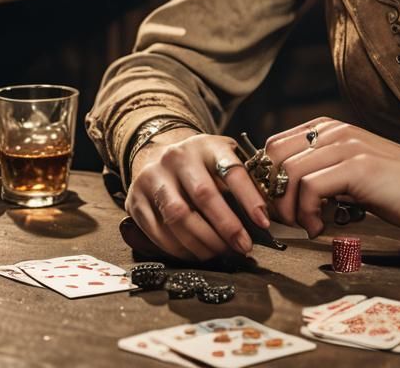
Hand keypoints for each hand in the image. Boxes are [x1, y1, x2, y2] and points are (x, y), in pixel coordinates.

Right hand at [125, 130, 270, 261]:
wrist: (156, 152)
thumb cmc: (201, 162)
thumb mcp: (223, 158)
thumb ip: (242, 180)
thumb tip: (265, 216)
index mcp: (207, 145)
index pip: (232, 170)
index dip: (250, 198)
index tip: (264, 223)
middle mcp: (177, 157)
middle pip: (204, 195)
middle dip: (227, 227)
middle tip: (243, 247)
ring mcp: (153, 177)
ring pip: (179, 216)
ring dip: (203, 242)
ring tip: (221, 253)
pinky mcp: (134, 200)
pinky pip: (158, 231)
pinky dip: (179, 248)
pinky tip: (196, 253)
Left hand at [263, 117, 399, 237]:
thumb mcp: (357, 176)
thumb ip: (325, 175)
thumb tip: (285, 195)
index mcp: (332, 129)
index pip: (274, 145)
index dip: (267, 181)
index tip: (280, 211)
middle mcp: (336, 130)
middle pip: (273, 155)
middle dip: (271, 195)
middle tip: (288, 222)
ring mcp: (348, 145)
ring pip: (287, 172)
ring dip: (288, 209)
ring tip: (308, 227)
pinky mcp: (360, 167)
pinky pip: (309, 188)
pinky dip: (306, 214)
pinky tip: (322, 229)